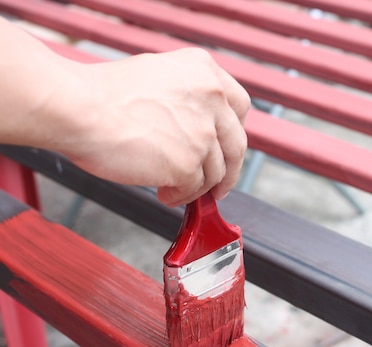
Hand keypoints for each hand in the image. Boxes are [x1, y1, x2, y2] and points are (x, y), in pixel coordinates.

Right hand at [66, 48, 248, 206]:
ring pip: (215, 172)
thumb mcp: (159, 76)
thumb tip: (197, 124)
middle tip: (218, 186)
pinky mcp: (189, 164)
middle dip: (227, 170)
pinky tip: (163, 192)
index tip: (227, 147)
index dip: (234, 131)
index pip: (240, 106)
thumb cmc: (103, 94)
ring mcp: (203, 134)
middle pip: (236, 145)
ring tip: (172, 187)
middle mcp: (212, 100)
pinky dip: (180, 196)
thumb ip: (187, 97)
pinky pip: (193, 190)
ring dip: (197, 186)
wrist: (77, 108)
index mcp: (206, 72)